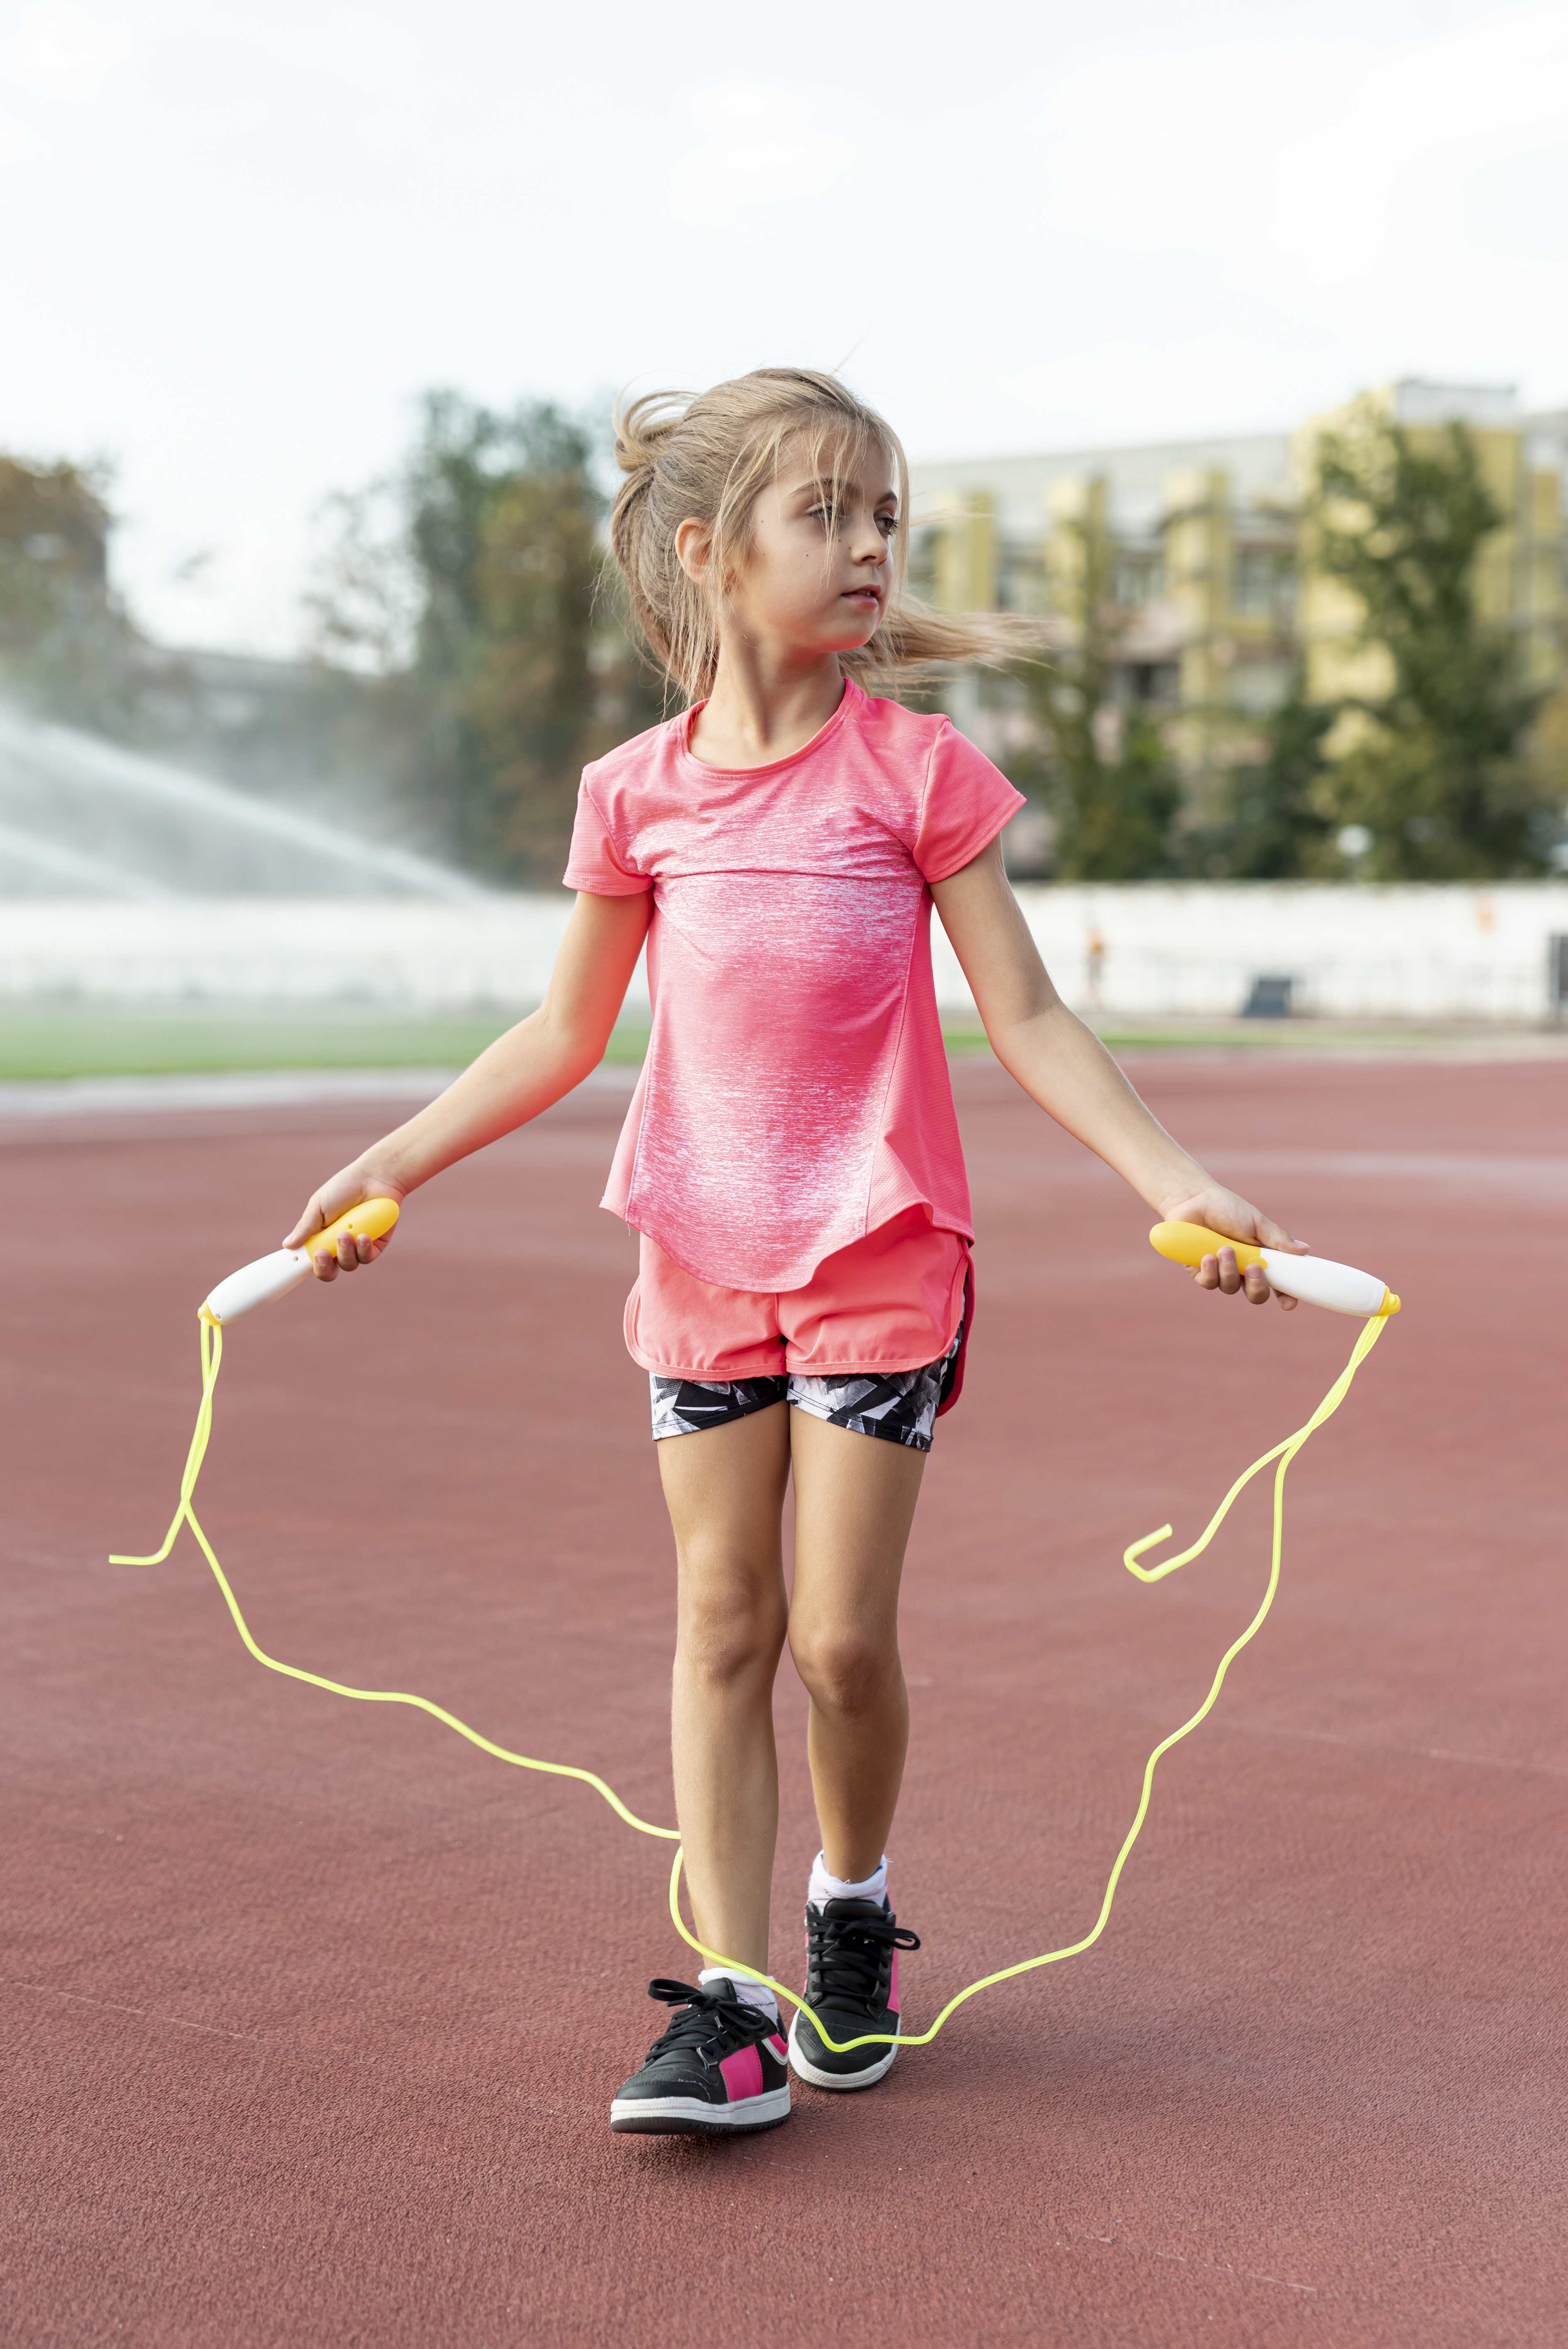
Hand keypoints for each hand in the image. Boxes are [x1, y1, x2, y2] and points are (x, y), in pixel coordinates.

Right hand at [282, 1162, 402, 1282]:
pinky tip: (364, 1235)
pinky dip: (364, 1249)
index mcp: (321, 1237)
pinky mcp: (376, 1245)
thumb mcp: (319, 1206)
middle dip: (324, 1267)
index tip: (298, 1262)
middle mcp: (338, 1245)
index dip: (305, 1265)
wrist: (375, 1177)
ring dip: (345, 1251)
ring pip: (348, 1265)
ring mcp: (357, 1246)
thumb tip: (287, 1246)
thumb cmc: (344, 1187)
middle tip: (323, 1253)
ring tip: (346, 1233)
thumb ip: (305, 1227)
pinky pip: (368, 1257)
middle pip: (329, 1271)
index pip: (310, 1259)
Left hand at [1159, 1186, 1305, 1309]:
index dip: (1284, 1297)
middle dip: (1257, 1287)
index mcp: (1261, 1259)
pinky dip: (1210, 1272)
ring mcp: (1221, 1272)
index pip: (1277, 1284)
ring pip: (1230, 1288)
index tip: (1288, 1303)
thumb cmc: (1228, 1209)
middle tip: (1254, 1267)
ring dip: (1229, 1270)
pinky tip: (1208, 1256)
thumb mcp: (1257, 1223)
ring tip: (1224, 1249)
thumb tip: (1304, 1250)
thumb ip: (1278, 1239)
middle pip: (1255, 1294)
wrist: (1194, 1199)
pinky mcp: (1200, 1271)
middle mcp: (1242, 1269)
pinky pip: (1208, 1283)